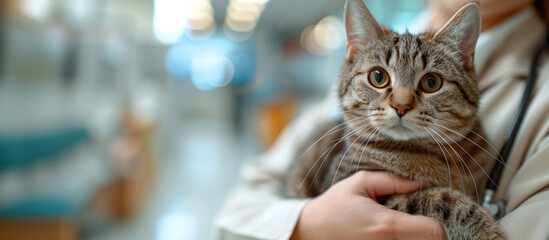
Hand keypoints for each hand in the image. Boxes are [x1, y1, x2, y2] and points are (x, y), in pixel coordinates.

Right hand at [290, 171, 446, 239]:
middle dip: (429, 234)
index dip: (439, 224)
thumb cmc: (334, 206)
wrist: (310, 231)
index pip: (435, 233)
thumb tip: (422, 181)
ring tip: (404, 227)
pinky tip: (393, 234)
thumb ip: (393, 181)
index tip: (431, 215)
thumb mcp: (360, 183)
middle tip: (418, 220)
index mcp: (386, 225)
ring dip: (416, 238)